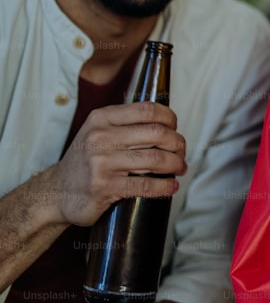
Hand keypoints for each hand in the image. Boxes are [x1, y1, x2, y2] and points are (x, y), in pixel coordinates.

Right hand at [49, 101, 186, 225]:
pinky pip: (146, 185)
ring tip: (180, 168)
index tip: (175, 128)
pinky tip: (171, 186)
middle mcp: (100, 137)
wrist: (55, 192)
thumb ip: (127, 124)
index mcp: (101, 119)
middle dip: (178, 143)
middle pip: (157, 133)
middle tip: (182, 152)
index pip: (147, 110)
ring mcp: (102, 163)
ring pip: (156, 158)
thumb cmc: (86, 160)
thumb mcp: (98, 132)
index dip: (170, 118)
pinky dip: (165, 185)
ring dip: (176, 164)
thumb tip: (169, 123)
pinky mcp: (104, 187)